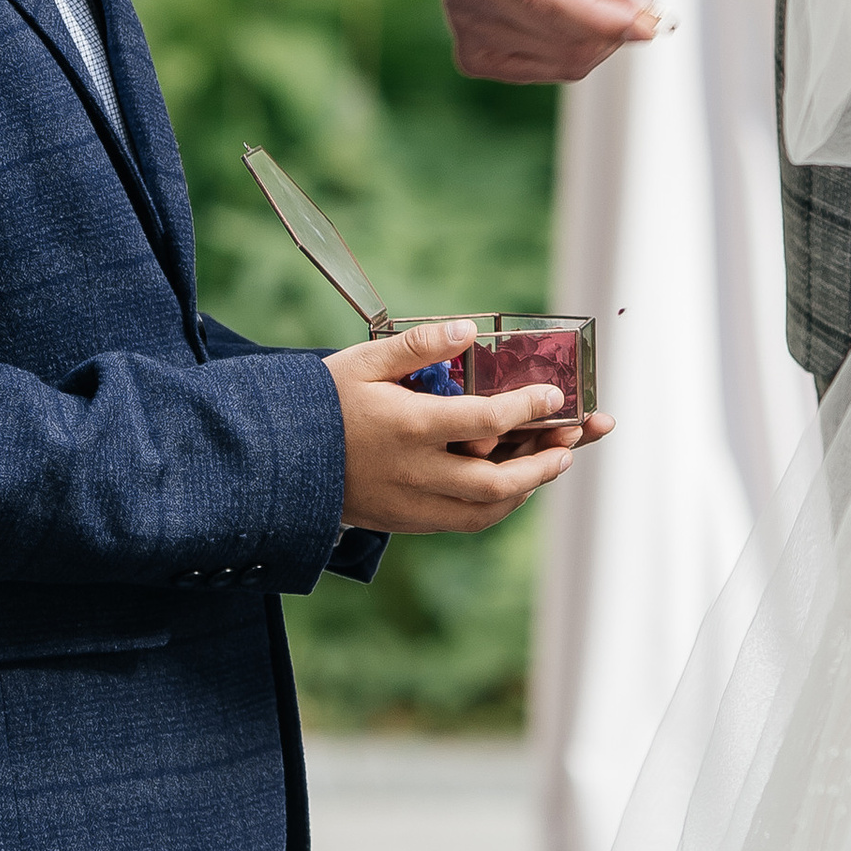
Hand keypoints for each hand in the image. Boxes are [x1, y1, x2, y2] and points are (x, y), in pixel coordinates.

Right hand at [329, 317, 611, 533]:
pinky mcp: (407, 521)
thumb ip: (419, 345)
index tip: (554, 395)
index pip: (486, 419)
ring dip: (527, 489)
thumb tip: (467, 328)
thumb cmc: (323, 402)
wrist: (279, 460)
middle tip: (571, 443)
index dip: (527, 407)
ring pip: (486, 510)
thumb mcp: (365, 360)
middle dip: (543, 463)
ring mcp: (412, 503)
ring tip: (552, 464)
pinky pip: (465, 521)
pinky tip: (513, 485)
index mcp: (408, 426)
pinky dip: (498, 506)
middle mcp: (416, 472)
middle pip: (497, 481)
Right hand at [434, 0, 670, 83]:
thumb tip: (643, 16)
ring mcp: (462, 24)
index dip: (603, 18)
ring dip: (597, 32)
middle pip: (561, 34)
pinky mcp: (474, 55)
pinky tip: (567, 13)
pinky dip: (577, 47)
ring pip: (565, 58)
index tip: (648, 22)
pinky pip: (551, 69)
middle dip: (611, 20)